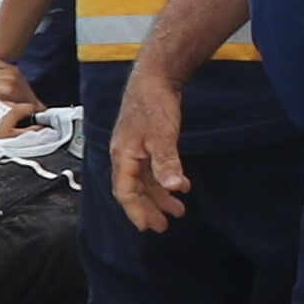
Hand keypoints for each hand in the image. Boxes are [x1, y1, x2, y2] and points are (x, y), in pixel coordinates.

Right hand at [111, 64, 191, 231]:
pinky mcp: (146, 142)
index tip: (149, 226)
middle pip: (133, 190)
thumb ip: (166, 162)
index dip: (136, 211)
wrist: (154, 76)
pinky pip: (151, 169)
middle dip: (148, 209)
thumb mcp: (162, 135)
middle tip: (163, 226)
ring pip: (144, 181)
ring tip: (178, 210)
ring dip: (159, 197)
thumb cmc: (152, 104)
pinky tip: (180, 186)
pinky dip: (164, 180)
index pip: (125, 192)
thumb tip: (172, 187)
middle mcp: (125, 155)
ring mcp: (135, 149)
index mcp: (123, 156)